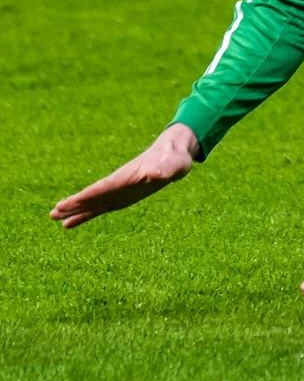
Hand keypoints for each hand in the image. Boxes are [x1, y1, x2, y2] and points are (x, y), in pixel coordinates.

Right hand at [50, 123, 198, 227]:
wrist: (172, 157)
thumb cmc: (173, 160)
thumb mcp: (173, 166)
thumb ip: (163, 170)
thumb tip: (156, 175)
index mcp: (127, 176)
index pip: (105, 187)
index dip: (90, 194)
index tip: (73, 201)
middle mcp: (118, 184)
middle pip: (92, 195)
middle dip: (74, 203)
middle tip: (53, 212)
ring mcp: (117, 191)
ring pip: (92, 203)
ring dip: (74, 210)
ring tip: (53, 216)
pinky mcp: (120, 198)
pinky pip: (99, 208)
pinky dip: (85, 215)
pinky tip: (70, 223)